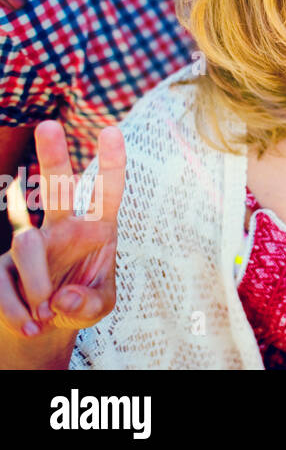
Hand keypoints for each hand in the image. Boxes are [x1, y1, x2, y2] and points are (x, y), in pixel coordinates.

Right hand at [0, 121, 123, 339]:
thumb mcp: (97, 308)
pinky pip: (5, 284)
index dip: (111, 163)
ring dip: (36, 285)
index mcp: (97, 229)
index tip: (111, 130)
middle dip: (53, 156)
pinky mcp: (3, 265)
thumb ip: (87, 303)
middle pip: (58, 187)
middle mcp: (63, 227)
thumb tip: (60, 297)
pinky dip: (18, 311)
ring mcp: (29, 243)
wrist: (47, 323)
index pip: (106, 192)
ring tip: (46, 316)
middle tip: (48, 124)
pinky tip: (32, 326)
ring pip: (25, 245)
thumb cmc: (81, 303)